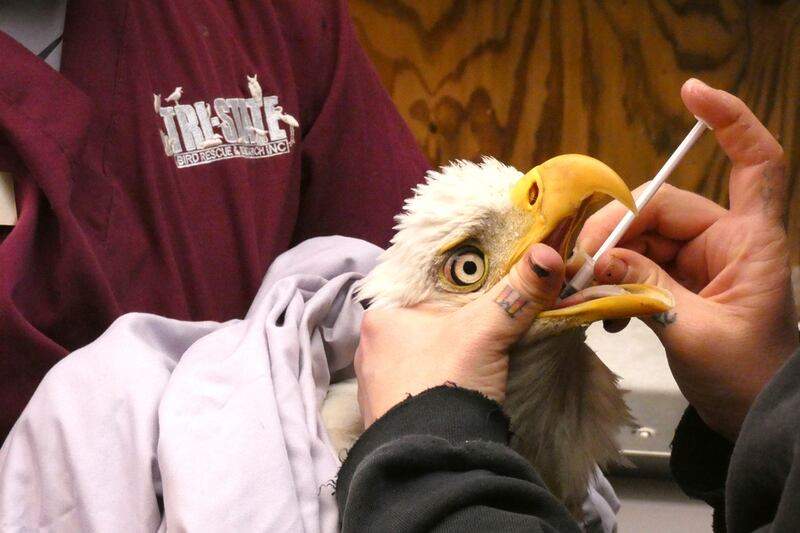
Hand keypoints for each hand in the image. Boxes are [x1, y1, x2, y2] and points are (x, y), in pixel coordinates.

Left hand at [355, 243, 564, 426]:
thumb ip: (516, 292)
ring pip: (418, 354)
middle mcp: (369, 347)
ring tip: (477, 351)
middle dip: (452, 319)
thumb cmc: (445, 382)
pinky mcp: (387, 415)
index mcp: (381, 316)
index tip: (483, 278)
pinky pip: (416, 384)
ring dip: (444, 353)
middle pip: (420, 320)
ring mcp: (375, 384)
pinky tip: (459, 383)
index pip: (416, 284)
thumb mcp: (486, 331)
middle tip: (487, 313)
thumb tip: (548, 255)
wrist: (429, 462)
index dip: (452, 280)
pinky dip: (437, 380)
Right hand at [577, 78, 798, 439]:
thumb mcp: (694, 334)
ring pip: (641, 236)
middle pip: (662, 206)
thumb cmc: (749, 378)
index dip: (731, 121)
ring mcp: (699, 261)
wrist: (754, 418)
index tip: (691, 95)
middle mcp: (724, 241)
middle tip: (581, 264)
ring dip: (608, 259)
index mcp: (750, 241)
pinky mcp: (678, 282)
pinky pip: (638, 263)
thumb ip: (644, 289)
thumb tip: (596, 258)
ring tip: (585, 291)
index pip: (757, 162)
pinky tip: (601, 303)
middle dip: (617, 229)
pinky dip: (614, 278)